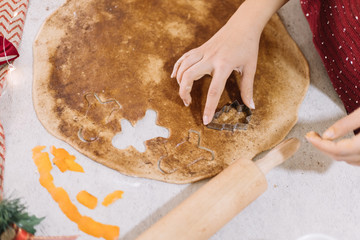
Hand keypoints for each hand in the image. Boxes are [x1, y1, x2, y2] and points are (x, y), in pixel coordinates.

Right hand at [170, 0, 287, 124]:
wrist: (243, 25)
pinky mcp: (200, 48)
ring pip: (184, 67)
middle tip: (188, 103)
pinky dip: (177, 68)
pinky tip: (175, 77)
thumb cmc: (248, 46)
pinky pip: (184, 58)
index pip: (214, 91)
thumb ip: (248, 88)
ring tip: (185, 94)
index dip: (208, 107)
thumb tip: (250, 106)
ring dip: (180, 82)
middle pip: (189, 77)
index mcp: (224, 65)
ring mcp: (203, 52)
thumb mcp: (250, 68)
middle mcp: (210, 58)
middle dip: (184, 93)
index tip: (205, 120)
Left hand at [305, 107, 359, 165]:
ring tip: (323, 140)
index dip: (319, 144)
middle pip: (340, 156)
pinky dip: (346, 154)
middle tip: (312, 136)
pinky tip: (340, 146)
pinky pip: (357, 159)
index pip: (336, 150)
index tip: (309, 136)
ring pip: (349, 160)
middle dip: (323, 147)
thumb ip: (345, 125)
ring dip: (334, 152)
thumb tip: (326, 135)